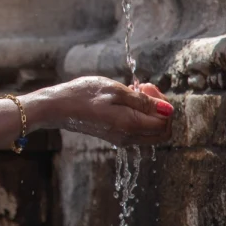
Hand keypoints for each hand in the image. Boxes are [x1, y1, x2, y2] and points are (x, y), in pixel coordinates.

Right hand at [35, 76, 172, 145]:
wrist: (57, 107)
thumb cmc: (83, 95)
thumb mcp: (115, 90)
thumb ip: (144, 102)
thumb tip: (168, 110)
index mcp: (131, 126)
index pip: (165, 123)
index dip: (163, 104)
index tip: (147, 87)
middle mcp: (129, 137)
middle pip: (161, 131)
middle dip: (161, 110)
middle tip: (145, 89)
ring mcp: (122, 138)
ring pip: (151, 131)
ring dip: (150, 111)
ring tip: (133, 91)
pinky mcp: (115, 135)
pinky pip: (138, 129)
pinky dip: (139, 115)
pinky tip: (125, 99)